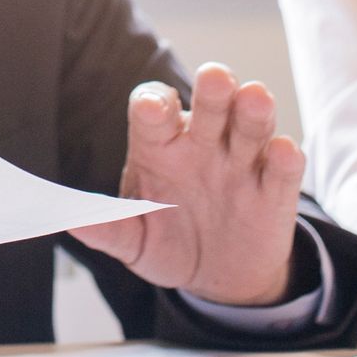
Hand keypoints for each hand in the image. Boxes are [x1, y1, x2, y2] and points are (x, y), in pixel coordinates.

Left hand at [70, 64, 304, 304]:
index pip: (153, 110)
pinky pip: (283, 168)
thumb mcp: (134, 241)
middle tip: (215, 76)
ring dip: (253, 110)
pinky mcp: (275, 191)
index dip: (153, 104)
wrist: (219, 279)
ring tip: (255, 97)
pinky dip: (285, 157)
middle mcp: (201, 144)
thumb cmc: (168, 244)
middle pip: (208, 106)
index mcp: (159, 146)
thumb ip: (108, 228)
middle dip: (212, 90)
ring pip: (249, 125)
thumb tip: (70, 221)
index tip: (152, 108)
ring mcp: (240, 163)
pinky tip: (283, 151)